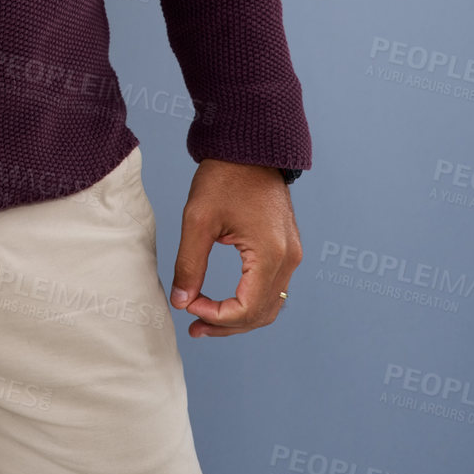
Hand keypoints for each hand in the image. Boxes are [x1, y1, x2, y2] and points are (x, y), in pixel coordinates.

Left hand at [168, 159, 302, 337]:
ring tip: (205, 318)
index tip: (189, 306)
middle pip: (261, 314)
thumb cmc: (224, 176)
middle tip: (193, 327)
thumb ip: (190, 263)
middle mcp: (288, 259)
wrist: (249, 147)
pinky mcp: (286, 248)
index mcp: (270, 254)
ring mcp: (291, 254)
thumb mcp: (198, 219)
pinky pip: (272, 288)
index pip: (246, 309)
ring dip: (238, 318)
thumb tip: (181, 302)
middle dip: (226, 325)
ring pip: (269, 305)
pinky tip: (223, 301)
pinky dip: (249, 301)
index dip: (216, 316)